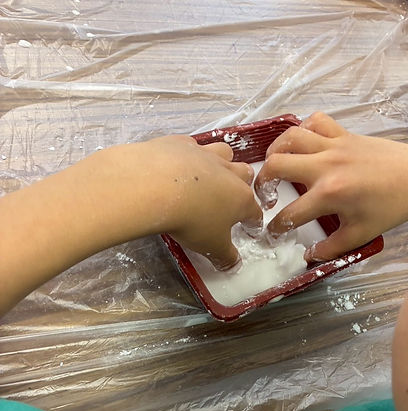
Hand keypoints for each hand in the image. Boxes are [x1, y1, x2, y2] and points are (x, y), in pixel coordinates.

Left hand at [0, 135, 261, 315]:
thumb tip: (231, 268)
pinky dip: (188, 156)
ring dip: (220, 163)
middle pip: (243, 172)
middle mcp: (223, 170)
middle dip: (246, 182)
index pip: (255, 205)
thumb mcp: (206, 246)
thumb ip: (221, 256)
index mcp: (237, 196)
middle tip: (240, 193)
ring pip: (219, 153)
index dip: (256, 215)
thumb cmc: (184, 220)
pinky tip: (175, 165)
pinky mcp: (172, 143)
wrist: (147, 185)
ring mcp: (197, 153)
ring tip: (212, 174)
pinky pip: (187, 146)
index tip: (255, 223)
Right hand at [254, 112, 407, 261]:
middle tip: (264, 194)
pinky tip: (302, 143)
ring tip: (273, 164)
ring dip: (275, 151)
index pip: (290, 214)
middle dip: (262, 183)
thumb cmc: (391, 207)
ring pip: (289, 137)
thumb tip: (309, 257)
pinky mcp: (344, 134)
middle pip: (276, 165)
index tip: (272, 231)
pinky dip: (302, 129)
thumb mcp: (359, 234)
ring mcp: (334, 146)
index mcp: (330, 194)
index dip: (276, 227)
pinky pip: (315, 122)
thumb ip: (330, 248)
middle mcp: (326, 166)